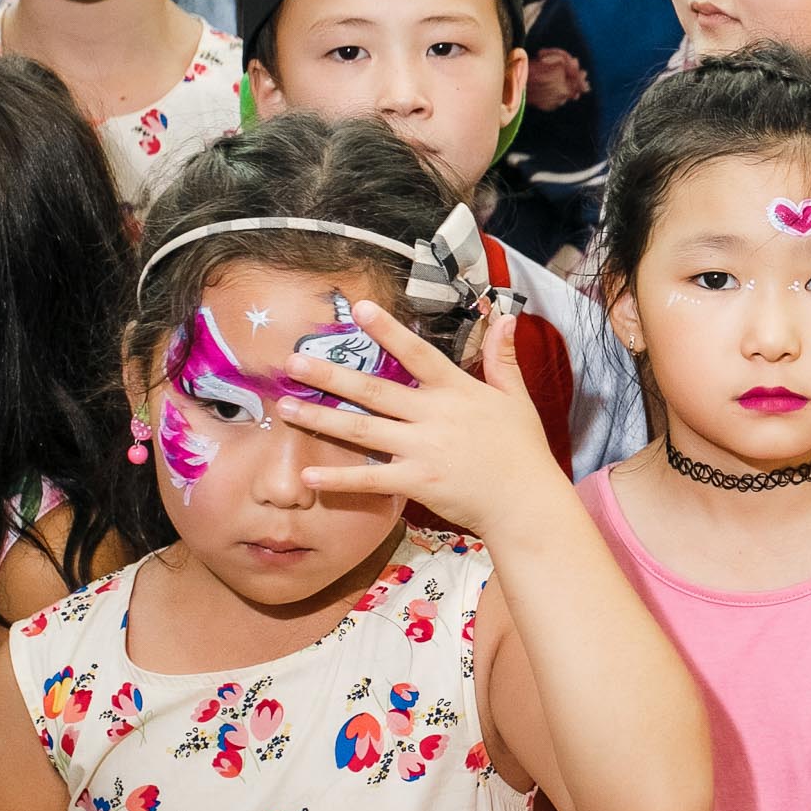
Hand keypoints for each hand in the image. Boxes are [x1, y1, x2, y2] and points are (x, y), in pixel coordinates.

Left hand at [275, 301, 563, 535]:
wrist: (526, 502)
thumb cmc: (523, 449)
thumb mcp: (517, 399)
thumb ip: (503, 359)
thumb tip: (507, 317)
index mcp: (457, 392)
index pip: (418, 354)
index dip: (388, 331)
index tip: (358, 309)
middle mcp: (434, 416)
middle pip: (375, 391)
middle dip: (332, 374)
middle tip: (293, 361)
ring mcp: (423, 450)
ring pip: (363, 430)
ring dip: (322, 418)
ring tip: (285, 408)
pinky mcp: (416, 483)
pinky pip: (371, 479)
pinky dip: (338, 478)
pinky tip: (308, 475)